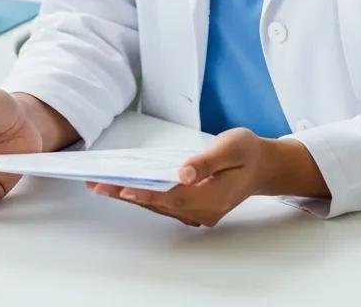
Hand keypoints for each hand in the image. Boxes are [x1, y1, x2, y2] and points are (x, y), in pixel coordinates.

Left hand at [88, 128, 327, 227]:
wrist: (263, 165)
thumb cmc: (247, 152)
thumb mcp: (230, 148)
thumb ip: (206, 161)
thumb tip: (182, 173)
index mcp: (213, 198)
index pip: (171, 197)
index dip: (145, 194)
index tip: (120, 188)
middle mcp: (204, 211)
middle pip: (160, 204)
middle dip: (127, 195)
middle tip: (97, 185)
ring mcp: (200, 212)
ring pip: (160, 206)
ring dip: (132, 196)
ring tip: (103, 186)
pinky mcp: (195, 207)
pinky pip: (166, 204)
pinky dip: (146, 196)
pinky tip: (128, 187)